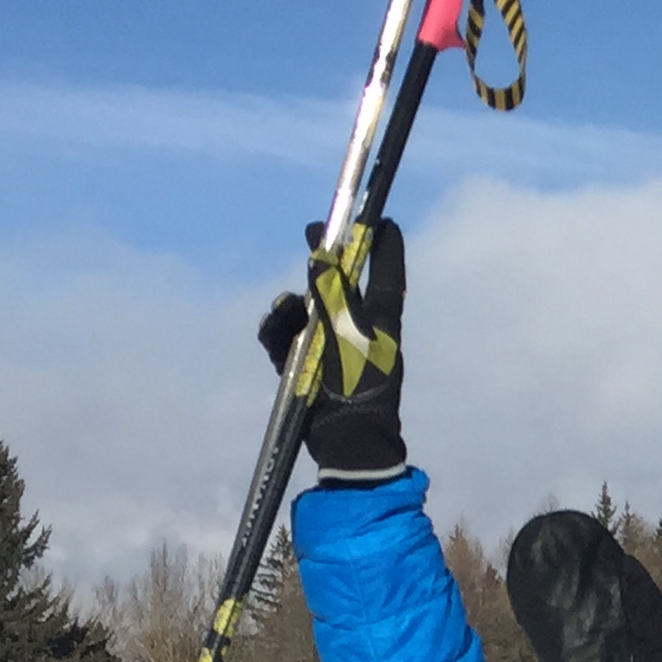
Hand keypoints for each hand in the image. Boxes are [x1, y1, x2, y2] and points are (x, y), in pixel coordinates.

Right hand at [258, 219, 408, 480]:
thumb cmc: (361, 386)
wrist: (348, 442)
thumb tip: (322, 253)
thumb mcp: (349, 332)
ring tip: (285, 307)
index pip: (387, 277)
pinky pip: (287, 338)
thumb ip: (334, 292)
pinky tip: (273, 325)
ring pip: (307, 311)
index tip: (383, 220)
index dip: (386, 249)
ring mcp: (331, 349)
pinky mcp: (306, 367)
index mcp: (383, 324)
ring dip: (292, 304)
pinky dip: (278, 330)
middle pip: (340, 286)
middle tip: (312, 232)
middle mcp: (358, 332)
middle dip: (324, 261)